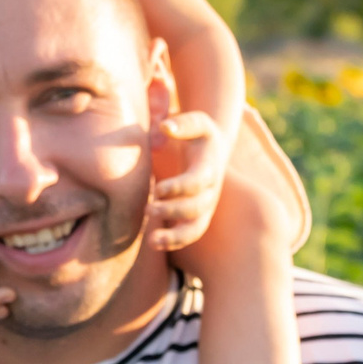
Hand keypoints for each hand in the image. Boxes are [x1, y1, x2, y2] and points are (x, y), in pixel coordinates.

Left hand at [146, 74, 230, 251]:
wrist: (212, 147)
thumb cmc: (196, 132)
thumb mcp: (195, 121)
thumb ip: (179, 121)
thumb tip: (164, 126)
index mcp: (210, 164)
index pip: (199, 180)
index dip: (181, 187)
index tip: (158, 189)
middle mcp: (211, 187)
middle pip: (198, 205)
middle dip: (175, 208)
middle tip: (151, 207)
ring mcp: (206, 203)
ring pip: (196, 223)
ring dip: (175, 230)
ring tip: (152, 235)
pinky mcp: (198, 215)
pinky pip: (190, 233)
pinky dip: (174, 240)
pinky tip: (154, 242)